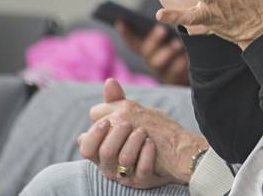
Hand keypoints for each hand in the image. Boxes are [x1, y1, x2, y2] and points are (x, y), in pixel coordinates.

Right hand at [79, 79, 207, 186]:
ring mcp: (127, 175)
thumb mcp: (131, 114)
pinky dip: (147, 154)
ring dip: (134, 142)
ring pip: (123, 161)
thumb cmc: (148, 129)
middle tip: (129, 123)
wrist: (176, 147)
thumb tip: (109, 81)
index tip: (107, 121)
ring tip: (144, 131)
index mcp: (102, 150)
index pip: (86, 147)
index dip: (94, 134)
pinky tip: (152, 143)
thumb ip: (116, 101)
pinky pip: (142, 171)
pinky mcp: (144, 181)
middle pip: (104, 153)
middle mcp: (111, 165)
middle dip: (116, 134)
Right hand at [115, 22, 189, 85]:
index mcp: (147, 50)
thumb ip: (164, 31)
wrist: (188, 74)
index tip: (120, 21)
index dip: (126, 33)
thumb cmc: (177, 51)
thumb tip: (166, 14)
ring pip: (159, 62)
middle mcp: (150, 60)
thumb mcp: (170, 41)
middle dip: (154, 40)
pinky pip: (175, 72)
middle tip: (163, 29)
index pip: (132, 41)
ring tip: (178, 44)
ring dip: (167, 52)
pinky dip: (181, 63)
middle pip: (147, 51)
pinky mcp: (173, 78)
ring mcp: (160, 71)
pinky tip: (187, 55)